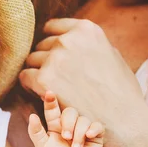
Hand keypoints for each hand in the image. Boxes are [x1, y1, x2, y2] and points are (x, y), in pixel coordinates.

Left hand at [19, 19, 143, 130]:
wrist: (122, 119)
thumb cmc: (120, 91)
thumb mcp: (111, 54)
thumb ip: (88, 44)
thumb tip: (71, 37)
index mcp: (86, 30)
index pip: (53, 27)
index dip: (52, 41)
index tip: (53, 53)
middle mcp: (68, 40)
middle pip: (42, 45)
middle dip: (46, 59)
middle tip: (56, 76)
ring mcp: (55, 59)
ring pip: (32, 60)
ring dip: (38, 72)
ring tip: (52, 86)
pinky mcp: (44, 79)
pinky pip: (25, 76)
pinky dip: (29, 85)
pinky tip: (40, 93)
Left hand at [27, 91, 103, 146]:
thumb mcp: (41, 145)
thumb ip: (35, 131)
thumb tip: (32, 116)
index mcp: (55, 123)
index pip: (53, 109)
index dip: (51, 100)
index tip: (49, 93)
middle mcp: (70, 123)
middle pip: (70, 112)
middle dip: (68, 124)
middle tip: (66, 137)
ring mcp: (83, 128)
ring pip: (83, 120)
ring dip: (79, 133)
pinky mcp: (95, 135)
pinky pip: (97, 125)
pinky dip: (93, 129)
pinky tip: (89, 136)